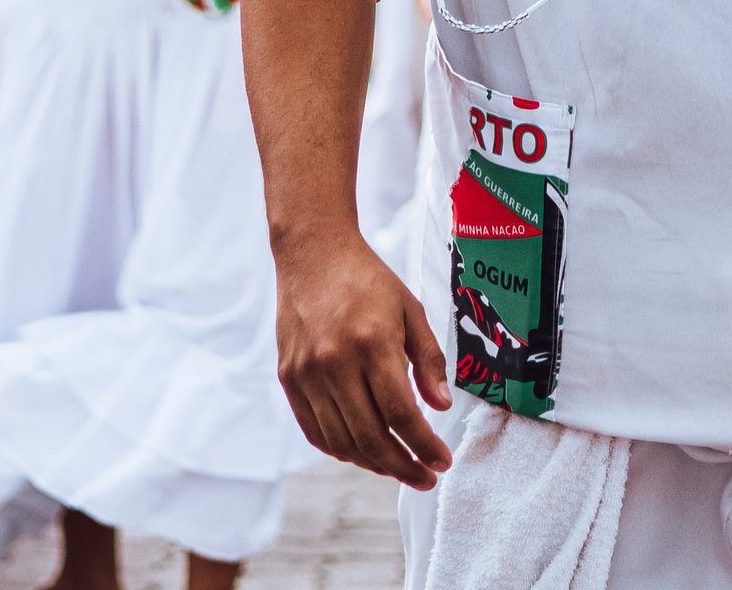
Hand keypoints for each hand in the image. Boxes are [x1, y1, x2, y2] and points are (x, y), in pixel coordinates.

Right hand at [271, 227, 453, 489]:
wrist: (312, 253)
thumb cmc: (368, 280)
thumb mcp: (410, 310)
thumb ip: (428, 359)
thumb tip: (441, 407)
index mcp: (372, 342)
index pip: (400, 414)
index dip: (424, 446)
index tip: (442, 462)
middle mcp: (335, 362)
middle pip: (371, 437)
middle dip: (403, 467)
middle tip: (426, 478)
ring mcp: (307, 373)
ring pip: (341, 442)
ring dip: (373, 464)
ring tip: (398, 466)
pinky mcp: (288, 378)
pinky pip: (314, 431)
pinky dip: (340, 450)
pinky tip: (363, 452)